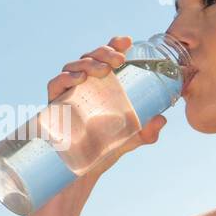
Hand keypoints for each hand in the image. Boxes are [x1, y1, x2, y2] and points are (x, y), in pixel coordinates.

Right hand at [44, 35, 167, 178]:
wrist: (81, 174)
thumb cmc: (104, 150)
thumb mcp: (129, 139)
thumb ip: (145, 132)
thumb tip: (162, 119)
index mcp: (100, 86)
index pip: (104, 58)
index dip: (113, 45)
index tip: (127, 41)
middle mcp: (82, 86)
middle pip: (89, 57)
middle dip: (103, 52)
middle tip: (119, 59)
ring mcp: (66, 94)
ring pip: (73, 66)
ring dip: (88, 62)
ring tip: (103, 69)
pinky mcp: (53, 106)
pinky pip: (55, 85)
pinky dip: (65, 78)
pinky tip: (79, 80)